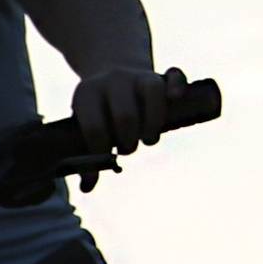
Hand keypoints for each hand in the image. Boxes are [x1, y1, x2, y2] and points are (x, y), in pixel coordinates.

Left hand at [73, 65, 189, 155]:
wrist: (109, 75)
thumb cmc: (96, 112)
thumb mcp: (84, 128)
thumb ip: (86, 156)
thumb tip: (87, 188)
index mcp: (86, 94)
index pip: (95, 128)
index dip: (104, 151)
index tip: (110, 159)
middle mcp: (112, 81)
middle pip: (126, 115)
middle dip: (129, 141)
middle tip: (128, 148)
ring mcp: (137, 76)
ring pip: (152, 91)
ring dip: (154, 123)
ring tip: (148, 139)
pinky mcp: (159, 76)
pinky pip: (174, 75)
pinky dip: (178, 85)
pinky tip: (175, 98)